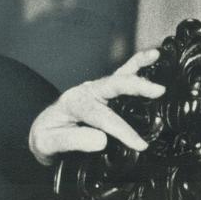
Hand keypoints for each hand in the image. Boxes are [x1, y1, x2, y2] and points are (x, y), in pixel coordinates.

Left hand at [28, 49, 165, 165]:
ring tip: (155, 56)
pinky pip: (121, 75)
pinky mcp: (103, 91)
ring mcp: (95, 90)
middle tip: (158, 91)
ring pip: (118, 76)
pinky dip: (137, 64)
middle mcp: (85, 92)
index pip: (102, 116)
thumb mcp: (49, 143)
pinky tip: (153, 56)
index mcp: (72, 103)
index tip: (139, 143)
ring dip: (138, 66)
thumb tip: (101, 140)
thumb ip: (73, 141)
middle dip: (135, 86)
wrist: (42, 132)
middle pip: (112, 86)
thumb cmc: (46, 137)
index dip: (122, 130)